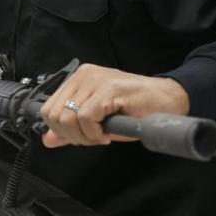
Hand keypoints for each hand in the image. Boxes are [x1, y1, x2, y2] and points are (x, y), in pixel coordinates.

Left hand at [40, 64, 189, 146]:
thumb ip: (70, 129)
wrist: (167, 100)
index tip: (80, 136)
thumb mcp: (95, 122)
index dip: (61, 130)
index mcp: (77, 80)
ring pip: (67, 117)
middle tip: (93, 138)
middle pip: (54, 114)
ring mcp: (95, 80)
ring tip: (101, 135)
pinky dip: (93, 132)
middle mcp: (83, 76)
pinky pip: (85, 117)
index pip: (48, 108)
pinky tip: (107, 133)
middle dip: (71, 135)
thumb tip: (47, 139)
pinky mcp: (107, 89)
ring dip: (84, 136)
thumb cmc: (134, 109)